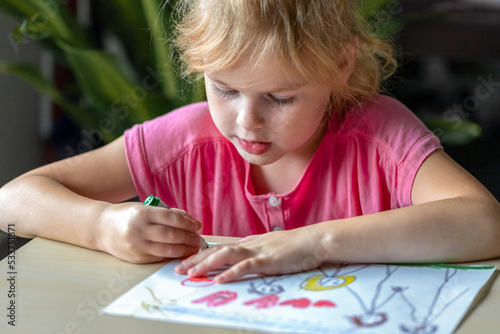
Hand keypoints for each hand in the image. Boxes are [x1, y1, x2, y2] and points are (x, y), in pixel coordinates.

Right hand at [98, 202, 202, 262]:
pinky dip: (173, 256)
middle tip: (198, 239)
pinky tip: (181, 253)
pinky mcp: (136, 258)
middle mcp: (139, 230)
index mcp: (143, 213)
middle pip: (171, 235)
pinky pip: (159, 258)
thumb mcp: (147, 208)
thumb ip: (170, 214)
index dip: (187, 223)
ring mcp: (136, 245)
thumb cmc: (129, 215)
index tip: (197, 226)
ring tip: (193, 247)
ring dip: (184, 250)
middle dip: (188, 238)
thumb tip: (195, 223)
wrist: (101, 228)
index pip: (171, 218)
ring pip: (167, 249)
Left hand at [175, 226, 330, 282]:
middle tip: (177, 270)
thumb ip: (257, 252)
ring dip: (207, 265)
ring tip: (191, 274)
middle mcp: (250, 244)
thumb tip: (242, 258)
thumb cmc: (297, 246)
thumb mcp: (272, 247)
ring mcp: (259, 251)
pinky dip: (231, 273)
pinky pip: (246, 266)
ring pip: (226, 255)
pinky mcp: (269, 260)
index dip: (201, 255)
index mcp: (251, 242)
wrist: (316, 240)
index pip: (220, 248)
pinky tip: (219, 279)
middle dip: (196, 260)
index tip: (186, 262)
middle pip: (217, 250)